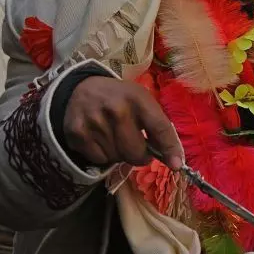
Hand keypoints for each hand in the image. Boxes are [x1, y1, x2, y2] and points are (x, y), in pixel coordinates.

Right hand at [63, 76, 183, 169]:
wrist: (81, 88)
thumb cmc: (120, 98)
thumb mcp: (142, 102)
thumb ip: (158, 127)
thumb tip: (174, 161)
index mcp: (138, 98)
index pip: (160, 128)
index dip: (170, 149)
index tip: (176, 165)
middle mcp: (116, 110)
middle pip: (136, 152)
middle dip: (140, 156)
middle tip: (137, 148)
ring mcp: (95, 122)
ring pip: (117, 158)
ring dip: (120, 154)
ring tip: (116, 138)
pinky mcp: (77, 133)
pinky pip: (99, 159)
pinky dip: (103, 155)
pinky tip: (101, 139)